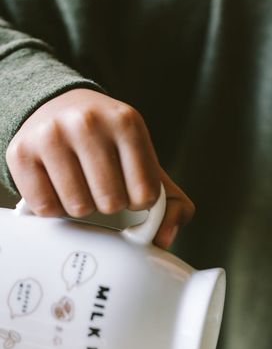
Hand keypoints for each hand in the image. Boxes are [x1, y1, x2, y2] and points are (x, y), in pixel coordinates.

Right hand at [6, 88, 194, 246]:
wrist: (61, 109)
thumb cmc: (111, 148)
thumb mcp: (147, 164)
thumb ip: (174, 204)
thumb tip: (164, 239)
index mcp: (127, 123)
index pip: (146, 194)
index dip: (138, 201)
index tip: (129, 187)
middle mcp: (88, 122)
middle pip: (111, 203)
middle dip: (109, 204)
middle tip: (102, 186)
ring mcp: (52, 134)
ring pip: (78, 207)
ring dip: (82, 207)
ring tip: (81, 185)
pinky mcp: (21, 152)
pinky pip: (46, 207)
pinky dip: (54, 208)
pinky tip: (58, 187)